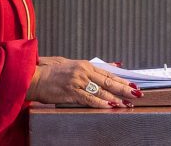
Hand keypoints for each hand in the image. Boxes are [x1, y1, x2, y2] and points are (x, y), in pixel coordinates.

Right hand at [26, 58, 141, 107]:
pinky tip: (110, 106)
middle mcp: (83, 71)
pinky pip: (89, 99)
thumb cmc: (50, 71)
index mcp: (84, 64)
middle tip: (137, 94)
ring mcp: (77, 82)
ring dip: (116, 99)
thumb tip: (113, 65)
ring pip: (101, 91)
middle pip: (108, 81)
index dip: (121, 79)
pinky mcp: (71, 92)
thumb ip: (91, 67)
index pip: (108, 73)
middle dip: (124, 89)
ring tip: (127, 103)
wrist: (33, 77)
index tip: (133, 84)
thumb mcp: (70, 64)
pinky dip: (101, 103)